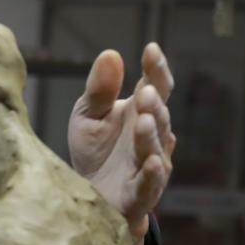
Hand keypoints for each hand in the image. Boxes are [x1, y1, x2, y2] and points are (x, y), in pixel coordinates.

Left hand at [68, 43, 175, 242]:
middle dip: (153, 105)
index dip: (156, 69)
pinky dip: (152, 173)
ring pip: (155, 147)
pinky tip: (151, 162)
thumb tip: (110, 53)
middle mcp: (151, 136)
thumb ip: (99, 89)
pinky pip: (150, 183)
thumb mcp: (88, 114)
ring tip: (143, 120)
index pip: (155, 86)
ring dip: (151, 135)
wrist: (86, 195)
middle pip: (158, 117)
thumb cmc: (93, 149)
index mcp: (140, 112)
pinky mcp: (140, 193)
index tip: (150, 49)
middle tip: (144, 93)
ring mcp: (149, 164)